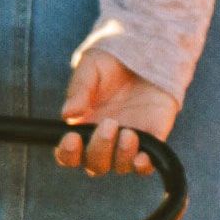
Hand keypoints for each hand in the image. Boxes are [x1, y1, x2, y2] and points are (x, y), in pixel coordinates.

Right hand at [58, 51, 179, 175]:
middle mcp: (103, 141)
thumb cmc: (111, 62)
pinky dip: (143, 165)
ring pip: (119, 166)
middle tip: (108, 124)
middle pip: (95, 164)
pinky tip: (141, 158)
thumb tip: (67, 115)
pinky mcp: (152, 140)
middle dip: (99, 149)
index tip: (72, 138)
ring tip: (128, 134)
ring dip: (121, 155)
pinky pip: (146, 164)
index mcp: (82, 127)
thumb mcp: (91, 68)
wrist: (145, 53)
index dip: (68, 153)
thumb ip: (79, 90)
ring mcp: (127, 143)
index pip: (68, 154)